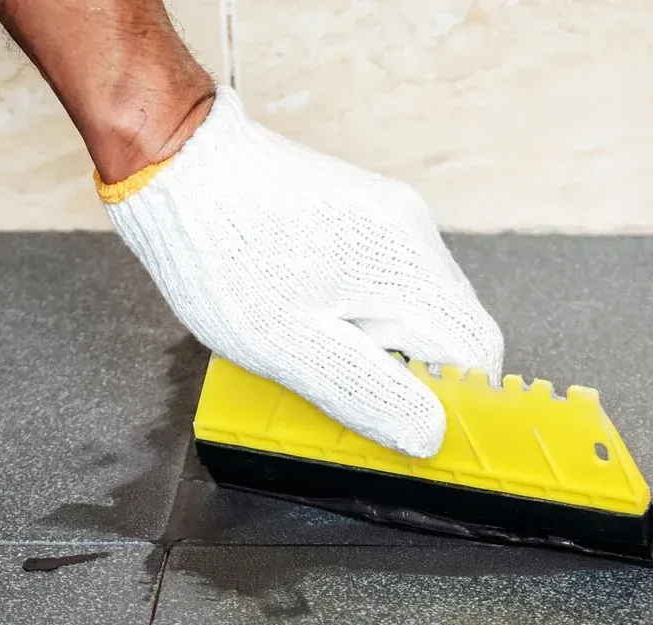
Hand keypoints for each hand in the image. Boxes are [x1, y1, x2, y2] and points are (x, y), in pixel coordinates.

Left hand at [98, 88, 503, 457]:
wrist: (174, 162)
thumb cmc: (223, 254)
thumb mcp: (293, 350)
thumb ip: (370, 397)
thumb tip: (430, 435)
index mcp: (409, 267)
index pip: (478, 350)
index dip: (455, 399)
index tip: (410, 425)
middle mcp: (413, 233)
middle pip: (450, 327)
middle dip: (412, 372)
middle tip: (347, 391)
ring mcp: (389, 216)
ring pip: (417, 304)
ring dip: (384, 343)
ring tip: (317, 348)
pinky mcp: (361, 211)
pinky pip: (387, 277)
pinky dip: (364, 311)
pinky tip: (310, 315)